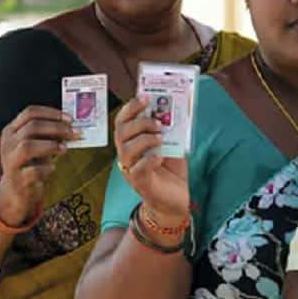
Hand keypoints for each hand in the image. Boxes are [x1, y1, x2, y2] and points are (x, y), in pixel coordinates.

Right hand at [0, 106, 79, 226]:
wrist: (15, 191)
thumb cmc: (29, 164)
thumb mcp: (34, 145)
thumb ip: (48, 134)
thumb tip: (71, 126)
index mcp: (11, 131)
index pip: (29, 113)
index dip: (51, 113)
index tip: (70, 119)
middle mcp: (8, 144)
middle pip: (31, 127)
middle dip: (56, 128)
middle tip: (74, 132)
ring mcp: (11, 162)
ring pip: (27, 147)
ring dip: (50, 146)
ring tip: (64, 149)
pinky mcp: (18, 180)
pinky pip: (33, 172)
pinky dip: (47, 169)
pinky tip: (52, 169)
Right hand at [114, 95, 188, 225]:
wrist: (175, 201)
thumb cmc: (171, 171)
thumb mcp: (173, 145)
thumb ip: (170, 130)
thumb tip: (176, 110)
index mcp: (132, 142)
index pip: (123, 121)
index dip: (131, 107)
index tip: (145, 97)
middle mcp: (127, 154)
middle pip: (121, 132)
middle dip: (139, 122)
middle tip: (157, 122)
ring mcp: (131, 169)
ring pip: (126, 149)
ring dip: (144, 139)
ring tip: (161, 138)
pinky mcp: (140, 183)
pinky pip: (138, 168)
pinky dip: (149, 160)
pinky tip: (160, 157)